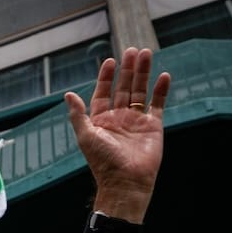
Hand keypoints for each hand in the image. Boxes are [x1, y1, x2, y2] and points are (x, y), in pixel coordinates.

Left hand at [64, 47, 169, 222]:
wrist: (126, 181)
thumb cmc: (103, 161)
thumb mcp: (86, 136)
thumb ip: (78, 114)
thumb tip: (67, 94)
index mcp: (101, 119)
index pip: (103, 92)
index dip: (107, 77)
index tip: (111, 61)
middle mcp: (119, 118)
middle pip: (124, 87)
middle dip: (128, 69)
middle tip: (133, 50)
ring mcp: (136, 121)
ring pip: (140, 91)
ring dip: (143, 73)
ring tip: (146, 54)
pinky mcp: (153, 126)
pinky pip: (158, 104)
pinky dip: (161, 91)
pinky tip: (163, 76)